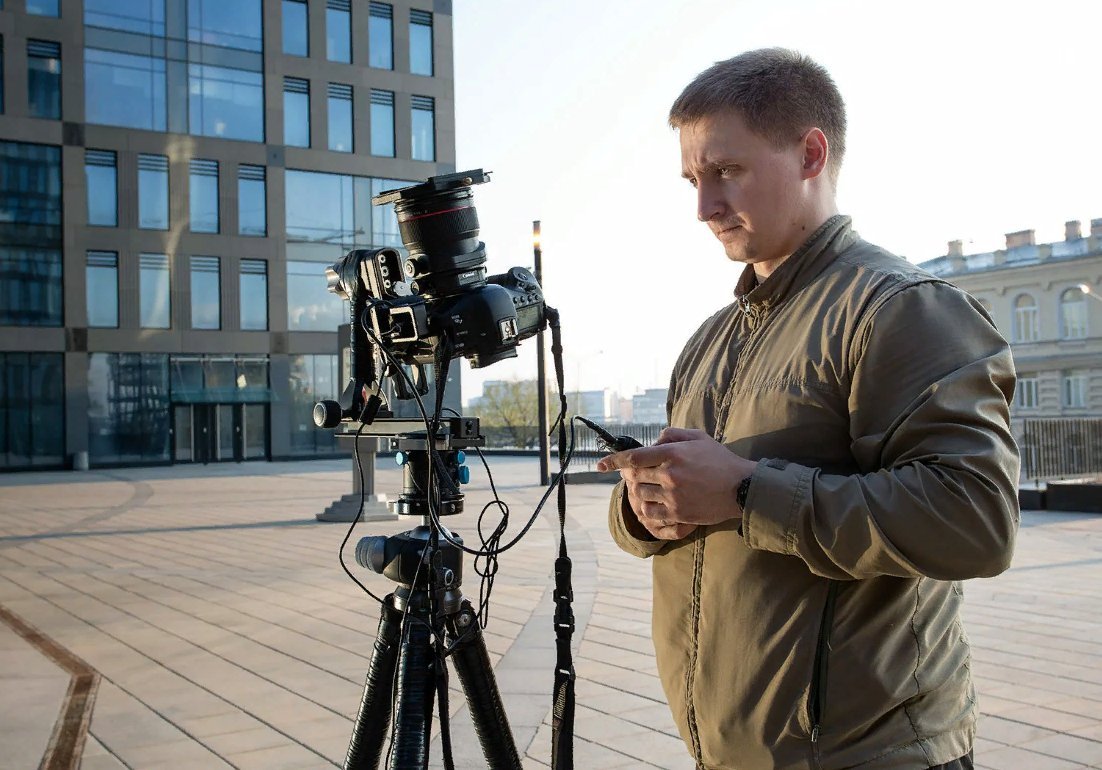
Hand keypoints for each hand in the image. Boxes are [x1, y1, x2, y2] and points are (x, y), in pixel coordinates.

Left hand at [597, 428, 755, 538]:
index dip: (613, 461)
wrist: (742, 488)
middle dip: (630, 477)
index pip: (634, 456)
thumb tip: (654, 442)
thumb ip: (672, 434)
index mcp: (672, 453)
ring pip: (640, 496)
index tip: (600, 465)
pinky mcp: (678, 513)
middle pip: (634, 477)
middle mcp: (669, 474)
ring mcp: (673, 495)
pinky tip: (653, 505)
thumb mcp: (698, 438)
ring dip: (639, 493)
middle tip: (633, 477)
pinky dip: (648, 510)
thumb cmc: (720, 460)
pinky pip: (651, 514)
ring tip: (646, 491)